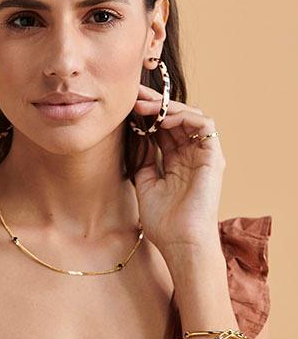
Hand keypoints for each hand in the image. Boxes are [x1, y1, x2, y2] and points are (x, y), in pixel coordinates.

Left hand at [132, 83, 225, 255]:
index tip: (125, 105)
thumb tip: (136, 133)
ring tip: (143, 106)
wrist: (180, 242)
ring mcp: (204, 155)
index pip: (163, 129)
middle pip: (175, 119)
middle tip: (132, 95)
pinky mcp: (213, 157)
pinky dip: (184, 116)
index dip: (146, 115)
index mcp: (176, 162)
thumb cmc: (164, 222)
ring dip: (166, 108)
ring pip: (190, 116)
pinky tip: (163, 119)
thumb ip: (143, 158)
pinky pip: (203, 125)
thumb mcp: (145, 182)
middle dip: (154, 104)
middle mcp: (192, 155)